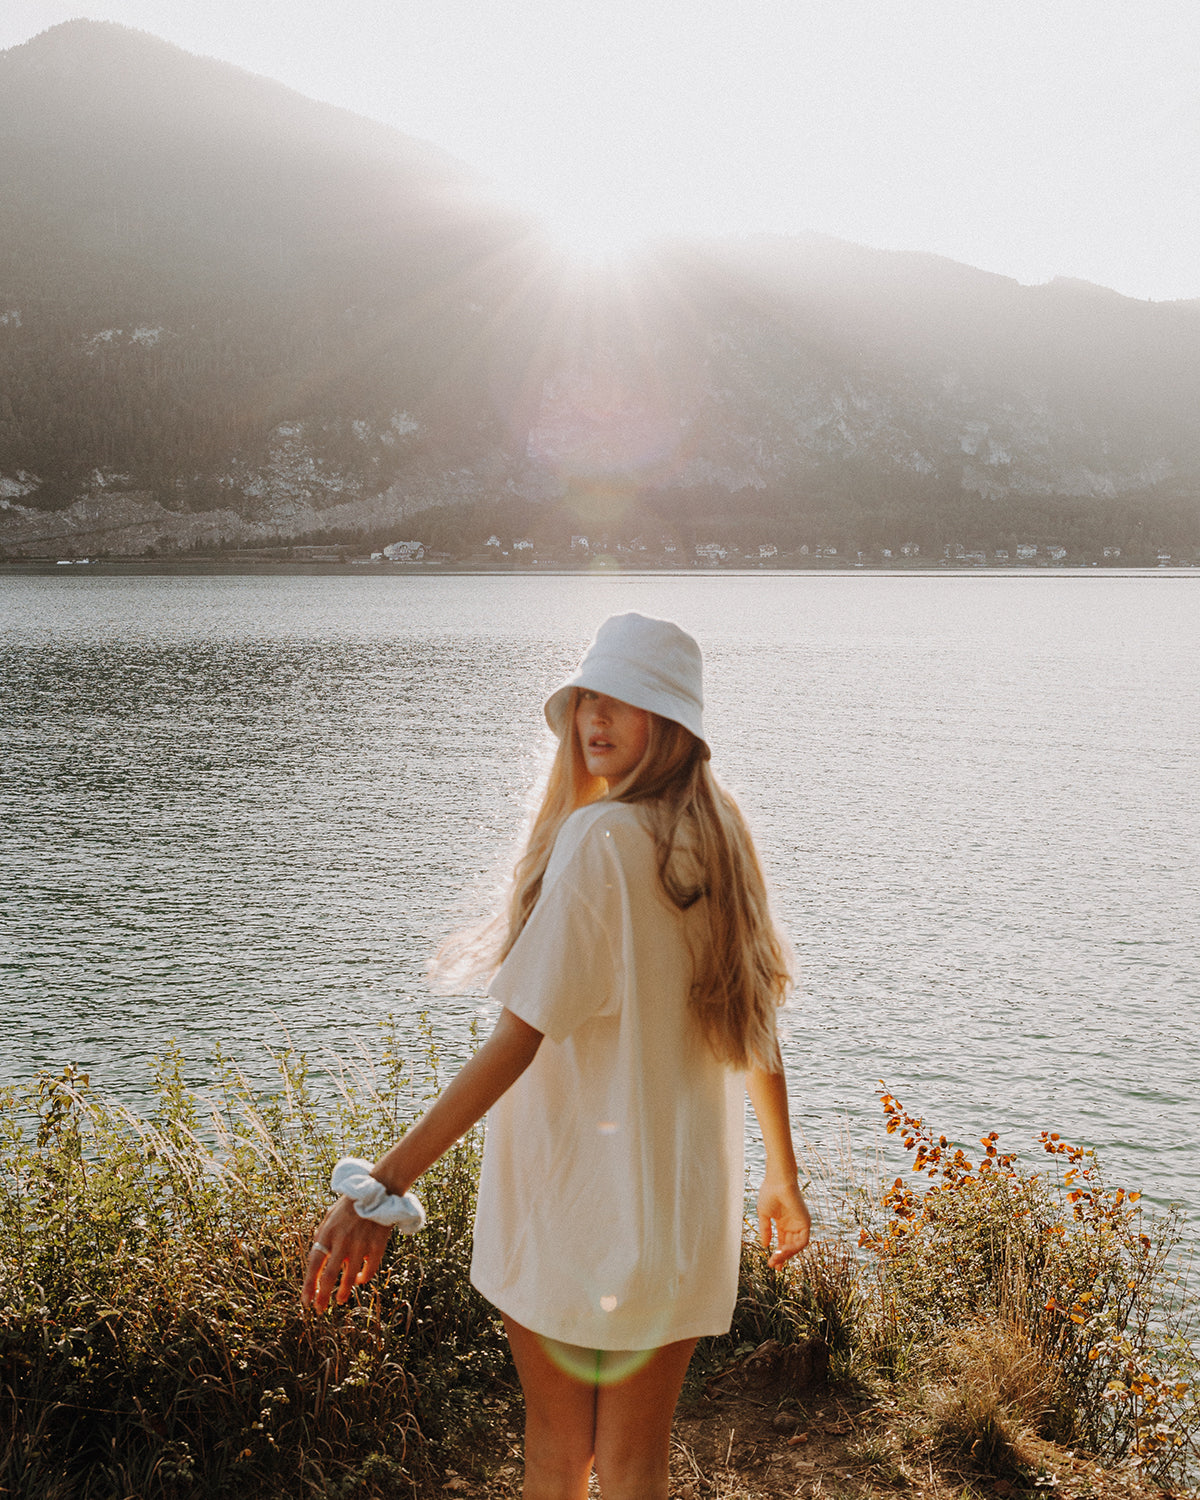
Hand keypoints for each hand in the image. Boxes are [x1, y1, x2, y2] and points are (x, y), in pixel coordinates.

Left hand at [301, 1194, 392, 1312]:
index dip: (309, 1285)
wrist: (378, 1190)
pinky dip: (363, 1279)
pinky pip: (369, 1270)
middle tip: (319, 1310)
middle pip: (329, 1277)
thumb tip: (316, 1256)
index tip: (306, 1301)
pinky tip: (359, 1280)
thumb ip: (321, 1235)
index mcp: (327, 1233)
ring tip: (340, 1300)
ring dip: (343, 1292)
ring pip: (349, 1278)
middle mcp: (342, 1241)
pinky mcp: (377, 1246)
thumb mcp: (329, 1216)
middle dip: (322, 1297)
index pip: (314, 1265)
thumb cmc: (350, 1204)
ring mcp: (360, 1244)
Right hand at [756, 1175, 811, 1268]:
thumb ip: (766, 1230)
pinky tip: (783, 1251)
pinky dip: (794, 1248)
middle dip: (782, 1257)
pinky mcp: (806, 1222)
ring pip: (796, 1246)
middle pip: (789, 1246)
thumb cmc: (769, 1193)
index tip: (771, 1263)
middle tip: (774, 1266)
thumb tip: (764, 1245)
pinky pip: (802, 1241)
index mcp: (783, 1221)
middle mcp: (793, 1224)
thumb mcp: (764, 1215)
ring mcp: (800, 1223)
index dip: (778, 1253)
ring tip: (776, 1260)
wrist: (778, 1181)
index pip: (783, 1241)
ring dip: (787, 1254)